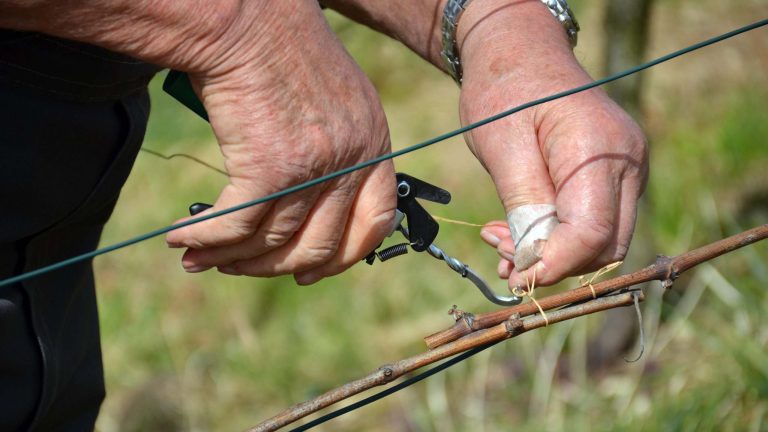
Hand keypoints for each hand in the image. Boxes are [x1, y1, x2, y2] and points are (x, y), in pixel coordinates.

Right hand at [164, 1, 395, 283]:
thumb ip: (336, 150)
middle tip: (240, 266)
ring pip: (273, 241)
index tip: (309, 272)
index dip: (343, 256)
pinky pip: (236, 226)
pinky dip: (206, 238)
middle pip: (321, 245)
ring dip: (231, 257)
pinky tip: (182, 239)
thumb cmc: (280, 49)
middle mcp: (352, 157)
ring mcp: (314, 165)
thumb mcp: (331, 98)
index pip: (376, 220)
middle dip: (275, 266)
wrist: (246, 17)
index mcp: (373, 141)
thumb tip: (307, 205)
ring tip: (200, 258)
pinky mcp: (270, 168)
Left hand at [458, 1, 647, 288]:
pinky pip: (593, 221)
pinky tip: (515, 232)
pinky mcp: (612, 175)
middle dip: (554, 264)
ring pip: (600, 239)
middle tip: (502, 258)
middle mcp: (627, 163)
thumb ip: (523, 205)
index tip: (516, 280)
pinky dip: (556, 237)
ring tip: (499, 242)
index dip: (555, 265)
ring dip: (551, 254)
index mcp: (600, 150)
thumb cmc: (505, 91)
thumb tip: (534, 263)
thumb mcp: (502, 146)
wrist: (519, 53)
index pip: (593, 232)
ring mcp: (625, 169)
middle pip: (605, 244)